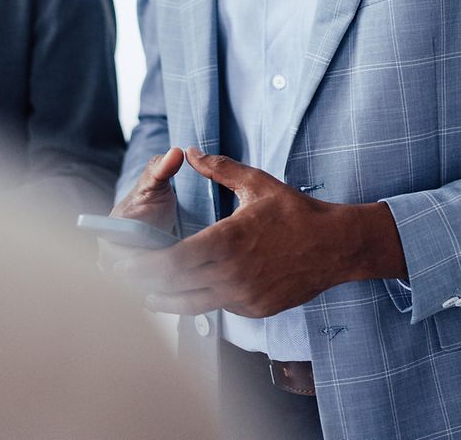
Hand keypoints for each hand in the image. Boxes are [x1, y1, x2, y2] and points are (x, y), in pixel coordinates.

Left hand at [116, 148, 405, 317]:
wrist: (336, 246)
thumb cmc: (296, 211)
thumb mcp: (257, 182)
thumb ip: (219, 168)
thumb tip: (192, 151)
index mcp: (227, 241)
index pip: (172, 261)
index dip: (143, 265)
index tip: (124, 260)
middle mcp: (232, 274)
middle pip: (174, 288)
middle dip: (144, 284)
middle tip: (123, 278)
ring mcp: (244, 297)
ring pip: (192, 306)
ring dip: (165, 300)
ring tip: (145, 293)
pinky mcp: (256, 310)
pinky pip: (218, 308)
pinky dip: (200, 300)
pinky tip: (191, 289)